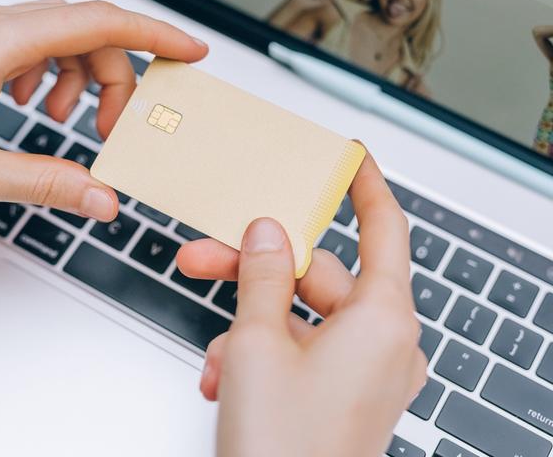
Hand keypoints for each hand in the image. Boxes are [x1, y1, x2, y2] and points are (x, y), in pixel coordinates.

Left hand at [0, 0, 206, 211]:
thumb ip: (49, 183)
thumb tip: (102, 196)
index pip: (97, 22)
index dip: (154, 33)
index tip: (189, 50)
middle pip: (83, 29)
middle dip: (114, 76)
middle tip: (113, 129)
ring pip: (56, 36)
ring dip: (79, 76)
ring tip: (66, 121)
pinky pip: (26, 46)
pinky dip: (48, 75)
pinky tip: (32, 108)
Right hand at [176, 155, 424, 456]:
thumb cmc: (285, 449)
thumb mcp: (257, 343)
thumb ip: (263, 275)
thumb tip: (267, 230)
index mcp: (381, 319)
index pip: (383, 228)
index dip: (366, 187)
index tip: (349, 158)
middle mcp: (384, 343)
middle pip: (319, 275)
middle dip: (254, 267)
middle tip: (202, 254)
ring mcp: (366, 372)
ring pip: (302, 317)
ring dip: (248, 323)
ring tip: (214, 354)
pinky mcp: (344, 393)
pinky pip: (303, 351)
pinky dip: (262, 353)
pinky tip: (226, 377)